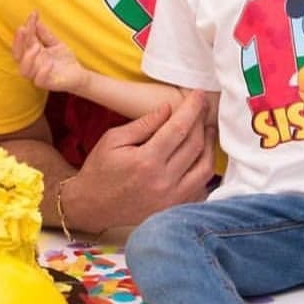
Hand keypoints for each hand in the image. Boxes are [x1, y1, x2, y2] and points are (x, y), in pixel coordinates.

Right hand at [14, 12, 84, 93]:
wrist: (79, 75)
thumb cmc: (64, 60)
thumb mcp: (56, 43)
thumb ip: (45, 34)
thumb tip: (37, 20)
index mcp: (33, 52)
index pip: (26, 39)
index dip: (28, 27)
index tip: (33, 14)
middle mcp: (32, 63)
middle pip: (17, 55)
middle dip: (18, 42)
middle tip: (23, 29)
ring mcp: (37, 74)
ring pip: (24, 70)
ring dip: (28, 57)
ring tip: (36, 47)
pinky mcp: (46, 84)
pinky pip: (39, 80)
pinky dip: (42, 72)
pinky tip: (49, 64)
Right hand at [64, 92, 215, 233]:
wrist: (93, 206)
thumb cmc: (100, 169)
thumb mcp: (113, 139)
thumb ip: (143, 125)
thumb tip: (167, 108)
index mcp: (146, 160)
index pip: (178, 129)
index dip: (191, 109)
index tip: (198, 95)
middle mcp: (164, 181)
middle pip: (195, 146)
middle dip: (202, 122)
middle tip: (203, 108)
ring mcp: (173, 198)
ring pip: (205, 167)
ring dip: (209, 146)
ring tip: (206, 130)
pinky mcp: (176, 208)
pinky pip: (202, 187)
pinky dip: (205, 169)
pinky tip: (201, 156)